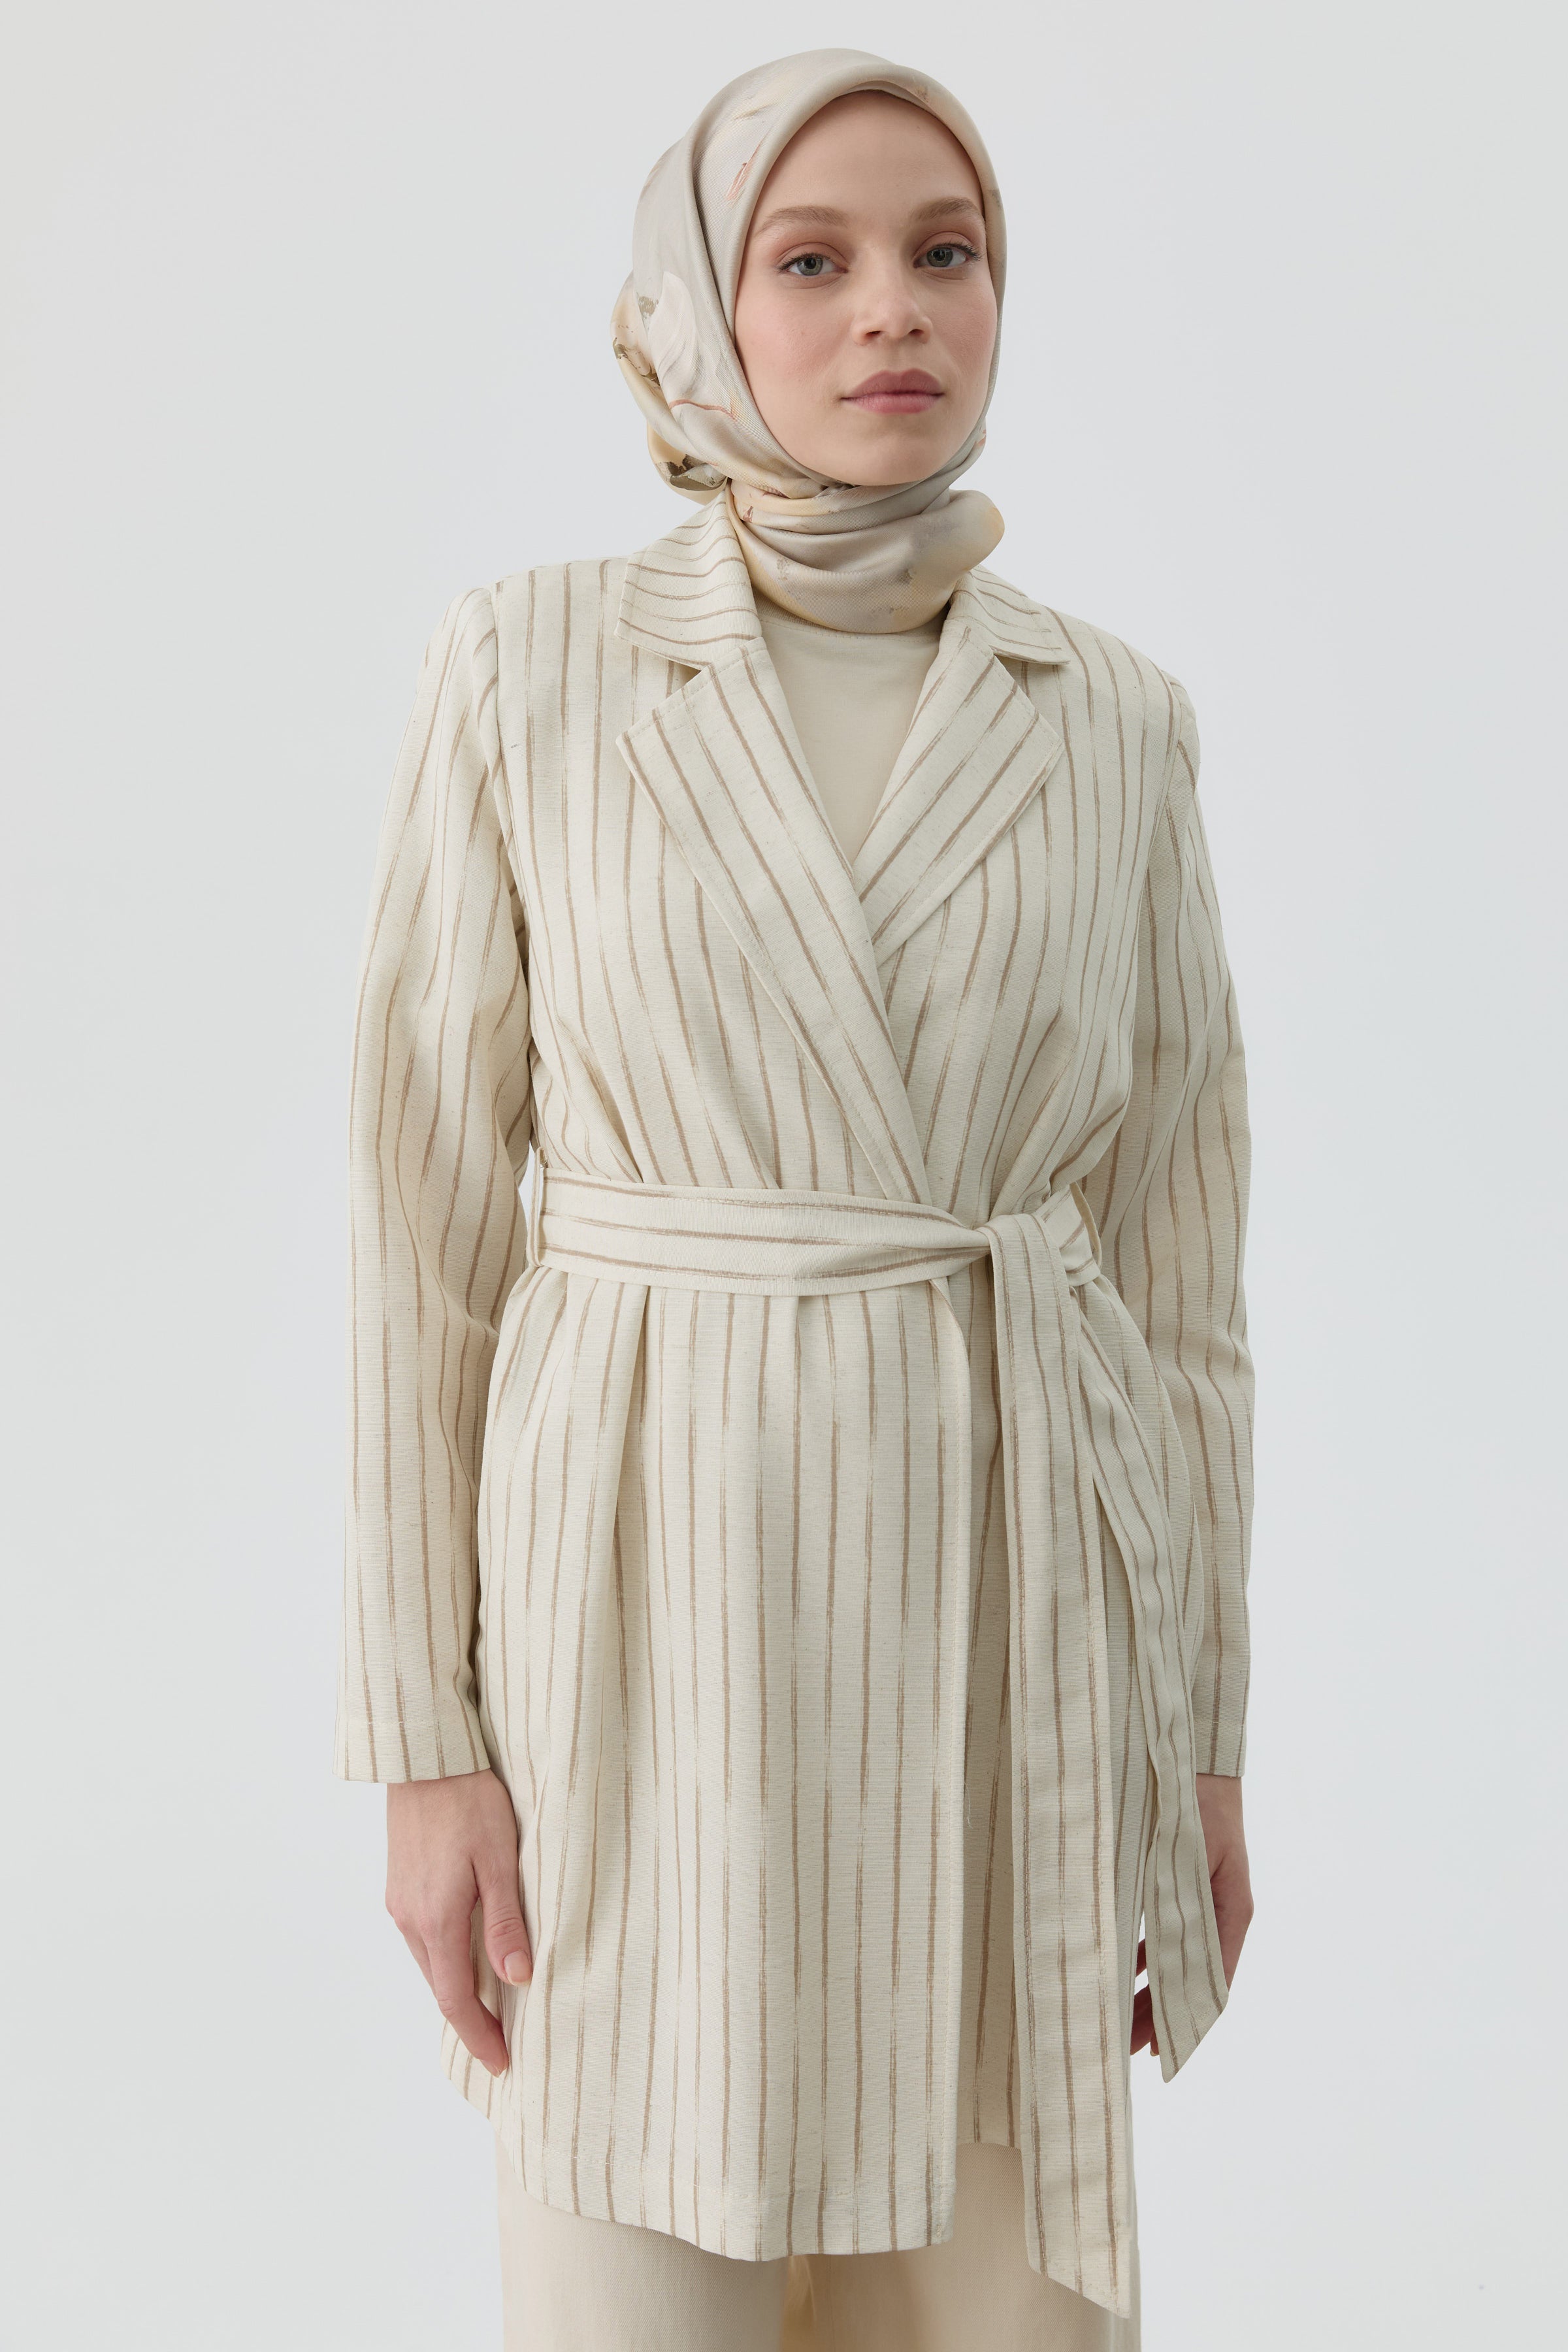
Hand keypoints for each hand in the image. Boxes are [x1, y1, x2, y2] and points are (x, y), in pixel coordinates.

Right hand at [385, 1767, 530, 2076]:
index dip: (478, 2037)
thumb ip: (506, 1920)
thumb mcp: (500, 1858)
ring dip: (457, 1989)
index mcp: (437, 1919)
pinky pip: (423, 1938)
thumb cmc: (470, 1800)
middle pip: (441, 1987)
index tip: (502, 2064)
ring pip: (430, 1963)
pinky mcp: (399, 1885)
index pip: (456, 2000)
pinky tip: (468, 1954)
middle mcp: (410, 1919)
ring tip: (492, 2006)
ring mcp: (399, 1902)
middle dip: (470, 2021)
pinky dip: (445, 1959)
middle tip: (503, 2043)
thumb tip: (516, 1979)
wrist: (426, 1756)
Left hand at [1129, 1772, 1252, 2056]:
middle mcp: (1218, 1912)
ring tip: (1118, 2020)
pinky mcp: (1178, 1883)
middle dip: (1157, 2014)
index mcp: (1231, 1911)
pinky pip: (1160, 1931)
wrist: (1193, 1756)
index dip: (1186, 2021)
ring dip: (1146, 1988)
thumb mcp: (1191, 1857)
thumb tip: (1157, 1961)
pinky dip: (1140, 1954)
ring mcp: (1199, 1898)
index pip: (1211, 1984)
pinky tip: (1119, 1967)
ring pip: (1171, 1958)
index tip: (1161, 2051)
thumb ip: (1178, 1905)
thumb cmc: (1197, 1801)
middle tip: (1124, 2047)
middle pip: (1187, 1979)